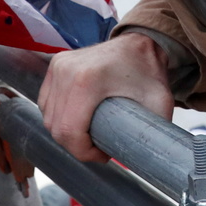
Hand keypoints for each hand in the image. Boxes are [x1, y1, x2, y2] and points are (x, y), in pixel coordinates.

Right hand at [34, 33, 172, 162]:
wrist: (140, 42)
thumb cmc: (149, 72)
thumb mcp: (159, 104)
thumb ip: (153, 134)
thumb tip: (150, 163)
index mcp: (87, 80)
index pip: (69, 131)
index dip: (83, 152)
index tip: (103, 154)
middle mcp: (66, 71)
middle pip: (56, 127)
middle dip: (76, 146)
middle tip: (99, 147)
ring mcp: (58, 66)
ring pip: (49, 117)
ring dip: (66, 133)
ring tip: (90, 134)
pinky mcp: (55, 65)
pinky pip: (47, 103)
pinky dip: (59, 117)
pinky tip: (78, 120)